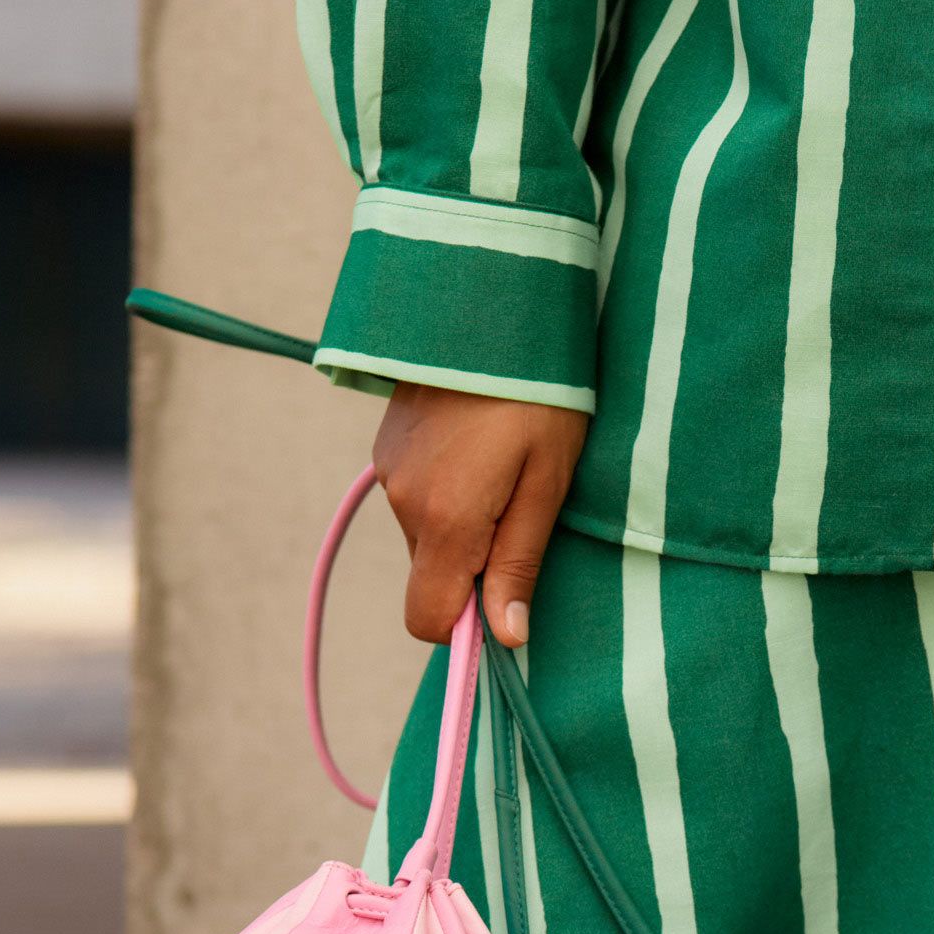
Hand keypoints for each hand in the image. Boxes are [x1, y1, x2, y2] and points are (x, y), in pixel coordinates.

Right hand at [371, 384, 589, 646]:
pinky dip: (446, 492)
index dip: (465, 626)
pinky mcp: (387, 445)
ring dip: (464, 524)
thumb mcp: (547, 481)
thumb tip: (506, 637)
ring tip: (505, 468)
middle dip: (474, 566)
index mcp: (447, 521)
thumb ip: (520, 561)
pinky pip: (416, 497)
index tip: (506, 597)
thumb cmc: (538, 391)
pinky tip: (479, 448)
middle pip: (433, 575)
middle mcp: (405, 502)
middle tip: (523, 511)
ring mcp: (389, 470)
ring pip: (426, 536)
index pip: (428, 618)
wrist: (491, 296)